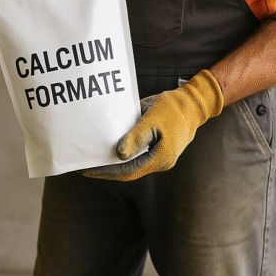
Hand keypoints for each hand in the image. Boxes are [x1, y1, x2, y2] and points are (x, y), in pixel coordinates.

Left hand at [84, 70, 223, 180]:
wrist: (193, 102)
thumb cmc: (173, 108)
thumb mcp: (152, 119)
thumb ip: (136, 137)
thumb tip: (119, 154)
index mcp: (160, 158)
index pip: (126, 172)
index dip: (104, 172)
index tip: (85, 170)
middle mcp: (159, 162)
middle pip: (126, 172)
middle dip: (104, 170)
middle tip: (82, 166)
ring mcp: (158, 157)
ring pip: (130, 165)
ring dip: (110, 164)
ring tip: (90, 159)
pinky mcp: (156, 149)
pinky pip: (134, 156)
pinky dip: (119, 155)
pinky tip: (106, 150)